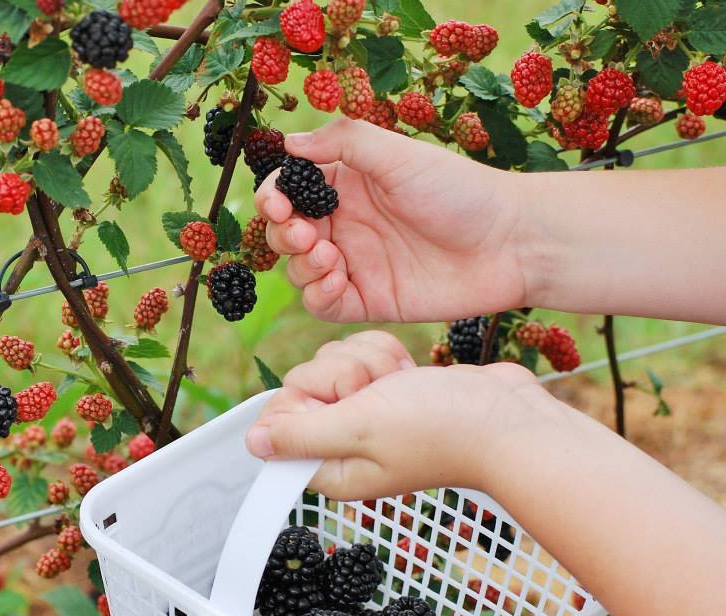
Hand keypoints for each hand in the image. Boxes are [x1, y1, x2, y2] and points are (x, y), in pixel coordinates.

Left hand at [245, 332, 542, 499]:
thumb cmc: (439, 429)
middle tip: (374, 392)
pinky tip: (407, 371)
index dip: (300, 400)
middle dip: (339, 375)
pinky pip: (361, 354)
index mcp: (330, 466)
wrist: (506, 416)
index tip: (335, 400)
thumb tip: (253, 445)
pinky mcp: (388, 387)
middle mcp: (344, 442)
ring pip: (333, 361)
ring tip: (398, 383)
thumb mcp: (358, 429)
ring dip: (366, 362)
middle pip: (303, 385)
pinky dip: (384, 355)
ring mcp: (367, 413)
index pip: (279, 424)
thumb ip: (300, 436)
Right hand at [255, 118, 529, 323]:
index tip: (277, 202)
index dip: (274, 196)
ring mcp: (355, 265)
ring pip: (299, 272)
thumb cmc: (460, 191)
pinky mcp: (368, 300)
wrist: (509, 244)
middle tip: (303, 234)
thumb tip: (290, 142)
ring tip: (328, 257)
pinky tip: (337, 280)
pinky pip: (323, 305)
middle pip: (286, 234)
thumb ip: (344, 143)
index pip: (291, 190)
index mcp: (347, 185)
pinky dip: (318, 295)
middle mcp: (346, 225)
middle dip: (282, 234)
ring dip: (301, 265)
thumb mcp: (399, 155)